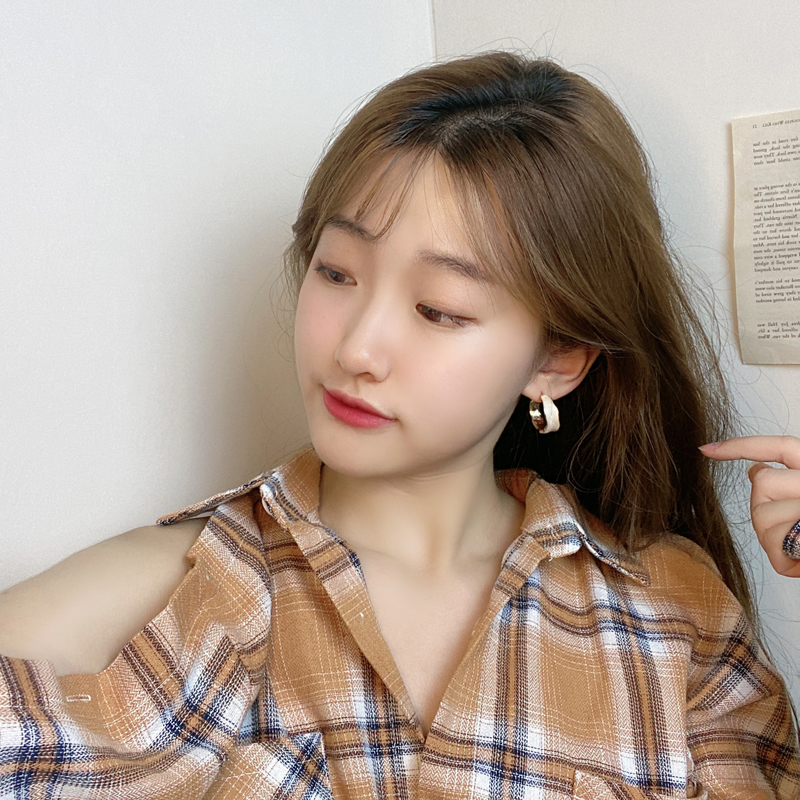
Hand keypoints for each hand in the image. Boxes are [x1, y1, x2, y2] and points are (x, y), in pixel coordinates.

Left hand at [700, 436, 799, 577]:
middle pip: (762, 484)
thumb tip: (755, 470)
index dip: (741, 446)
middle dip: (763, 509)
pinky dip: (782, 561)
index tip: (706, 449)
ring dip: (773, 540)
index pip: (781, 446)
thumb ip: (790, 482)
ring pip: (762, 515)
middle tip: (790, 531)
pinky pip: (776, 545)